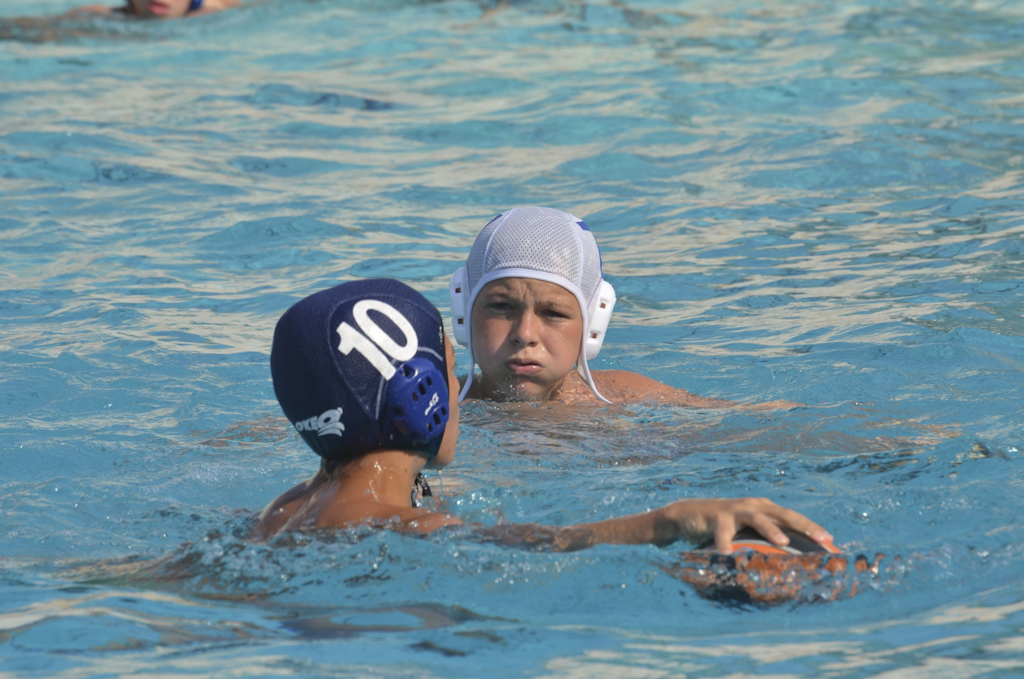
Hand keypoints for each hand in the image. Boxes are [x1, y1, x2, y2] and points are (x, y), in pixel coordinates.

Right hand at [657, 497, 832, 552]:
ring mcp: (735, 510)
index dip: (814, 529)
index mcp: (765, 509)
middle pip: (784, 515)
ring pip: (758, 519)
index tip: (833, 544)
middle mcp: (754, 506)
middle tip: (823, 540)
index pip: (795, 519)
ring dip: (771, 530)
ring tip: (783, 543)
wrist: (688, 514)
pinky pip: (723, 534)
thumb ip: (765, 543)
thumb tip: (789, 568)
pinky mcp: (717, 517)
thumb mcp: (747, 532)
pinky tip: (730, 557)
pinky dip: (727, 545)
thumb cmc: (724, 528)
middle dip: (805, 526)